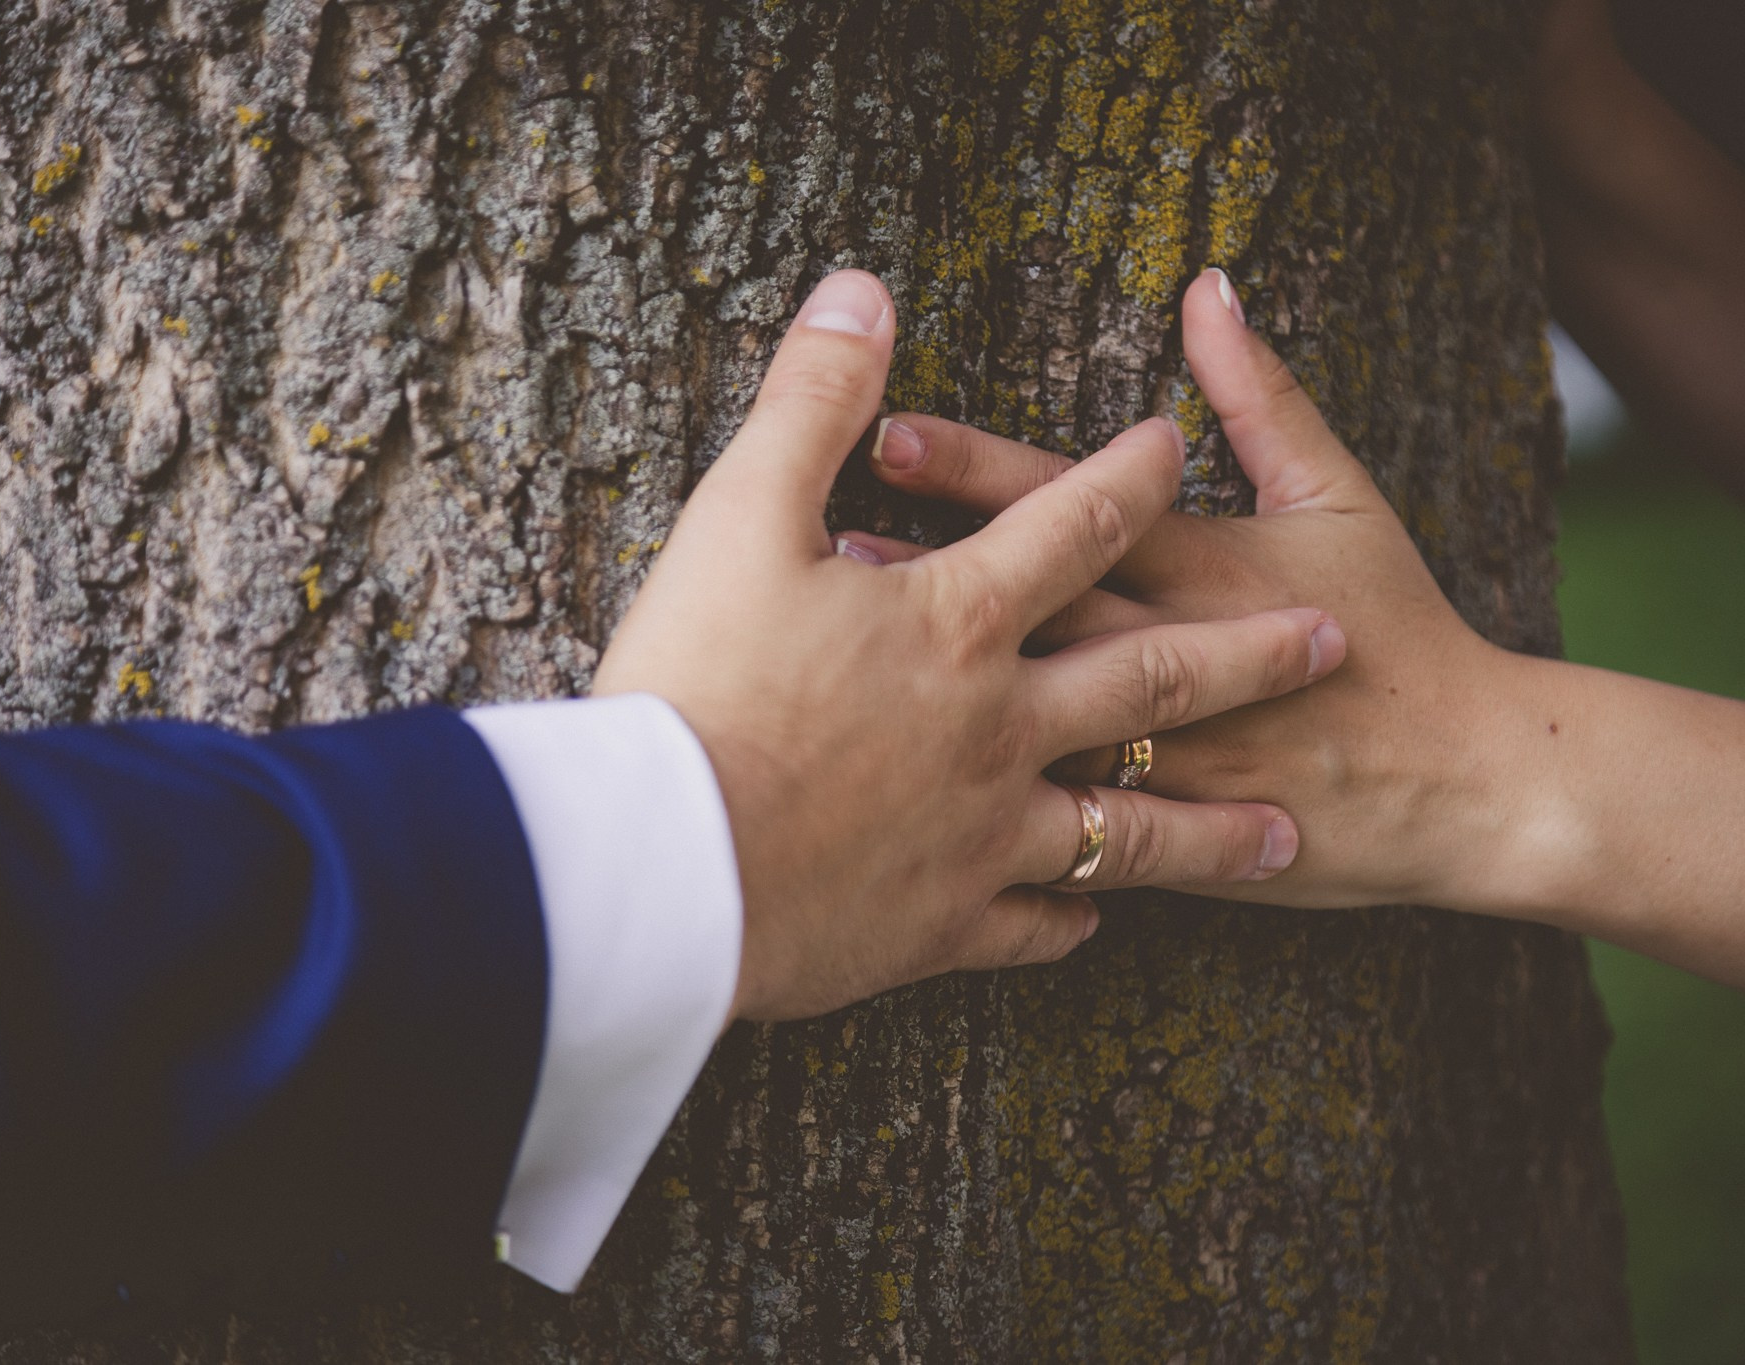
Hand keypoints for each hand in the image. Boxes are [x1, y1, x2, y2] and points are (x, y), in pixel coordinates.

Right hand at [593, 269, 1347, 1022]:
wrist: (667, 867)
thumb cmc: (698, 685)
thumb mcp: (740, 517)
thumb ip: (811, 402)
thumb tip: (861, 289)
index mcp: (959, 621)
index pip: (1071, 527)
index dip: (1126, 476)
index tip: (1173, 445)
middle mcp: (1001, 726)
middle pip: (1150, 679)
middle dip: (1248, 653)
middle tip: (1327, 642)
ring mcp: (984, 833)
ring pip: (1129, 832)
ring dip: (1209, 831)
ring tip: (1281, 836)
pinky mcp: (940, 924)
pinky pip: (1032, 921)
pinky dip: (1069, 918)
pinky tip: (1093, 920)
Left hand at [860, 268, 1524, 913]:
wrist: (1470, 785)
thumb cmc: (1400, 628)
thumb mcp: (1341, 496)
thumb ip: (1263, 396)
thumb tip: (1207, 289)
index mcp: (1202, 568)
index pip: (1067, 509)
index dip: (976, 470)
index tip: (884, 433)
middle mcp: (1169, 659)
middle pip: (1025, 610)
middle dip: (919, 579)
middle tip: (815, 551)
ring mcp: (1161, 760)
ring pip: (1022, 724)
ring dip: (927, 694)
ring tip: (821, 666)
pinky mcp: (1159, 841)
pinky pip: (1056, 833)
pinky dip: (980, 819)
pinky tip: (892, 804)